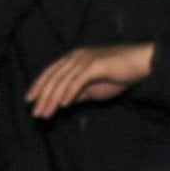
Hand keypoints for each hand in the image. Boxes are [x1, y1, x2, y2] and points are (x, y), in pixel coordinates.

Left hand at [26, 42, 153, 119]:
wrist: (140, 64)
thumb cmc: (119, 74)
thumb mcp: (94, 87)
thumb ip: (79, 92)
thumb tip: (64, 102)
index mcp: (74, 59)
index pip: (50, 72)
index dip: (38, 85)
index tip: (29, 100)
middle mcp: (76, 56)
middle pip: (53, 77)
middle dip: (43, 96)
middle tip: (36, 113)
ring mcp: (85, 59)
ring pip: (62, 80)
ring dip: (52, 98)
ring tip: (46, 113)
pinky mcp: (95, 65)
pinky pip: (77, 80)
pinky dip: (68, 92)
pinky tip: (63, 105)